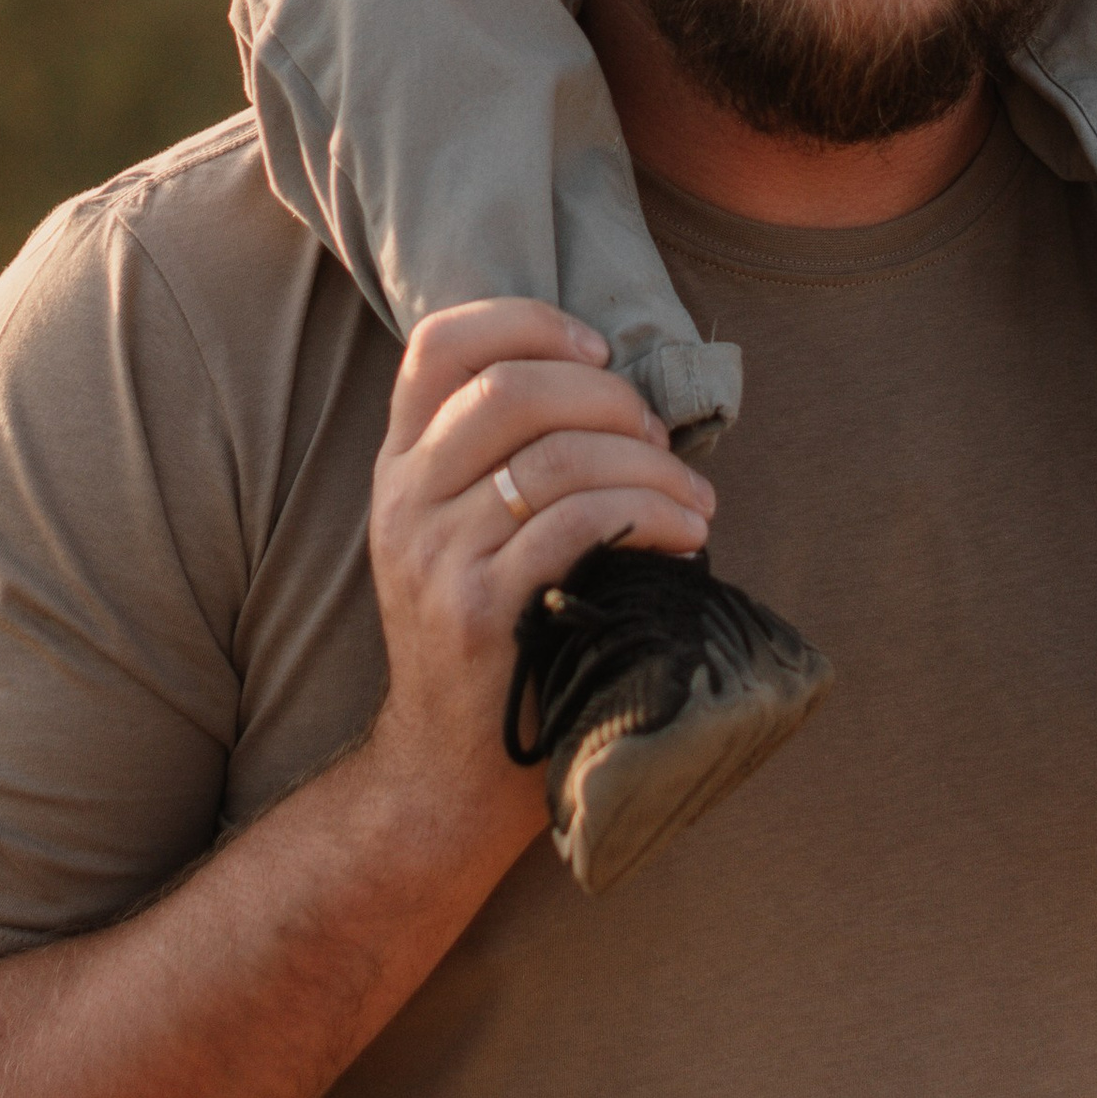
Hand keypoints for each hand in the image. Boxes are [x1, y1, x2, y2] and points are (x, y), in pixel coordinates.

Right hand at [361, 299, 712, 858]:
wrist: (443, 775)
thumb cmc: (490, 641)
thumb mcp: (462, 537)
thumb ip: (504, 461)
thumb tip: (622, 394)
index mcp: (400, 465)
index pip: (439, 344)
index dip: (526, 322)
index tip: (598, 352)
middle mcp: (405, 499)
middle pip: (510, 388)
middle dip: (609, 399)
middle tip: (661, 437)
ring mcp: (436, 555)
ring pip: (557, 456)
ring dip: (649, 465)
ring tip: (696, 498)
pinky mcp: (480, 611)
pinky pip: (579, 524)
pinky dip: (649, 515)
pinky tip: (687, 537)